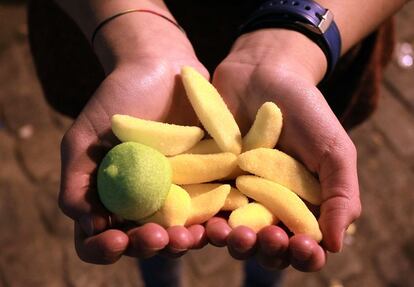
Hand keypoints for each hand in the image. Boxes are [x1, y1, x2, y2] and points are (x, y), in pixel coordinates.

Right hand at [58, 12, 208, 263]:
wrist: (161, 67)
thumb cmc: (118, 99)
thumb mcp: (85, 137)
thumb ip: (76, 181)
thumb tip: (86, 225)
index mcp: (113, 199)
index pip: (103, 239)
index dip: (105, 248)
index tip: (114, 238)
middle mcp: (146, 204)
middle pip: (146, 242)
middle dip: (149, 246)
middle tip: (157, 238)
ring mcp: (180, 195)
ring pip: (182, 233)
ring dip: (185, 242)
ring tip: (189, 236)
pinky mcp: (211, 182)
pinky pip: (215, 210)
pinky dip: (216, 222)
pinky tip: (218, 223)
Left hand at [207, 29, 360, 271]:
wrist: (262, 73)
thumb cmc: (305, 111)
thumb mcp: (332, 149)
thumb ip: (341, 194)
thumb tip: (334, 245)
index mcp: (299, 207)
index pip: (301, 246)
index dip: (301, 254)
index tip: (300, 247)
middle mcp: (264, 207)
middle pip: (262, 245)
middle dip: (262, 249)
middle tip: (258, 237)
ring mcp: (233, 195)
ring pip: (228, 231)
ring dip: (227, 239)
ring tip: (224, 231)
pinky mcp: (205, 179)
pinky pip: (199, 207)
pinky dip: (197, 220)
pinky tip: (196, 221)